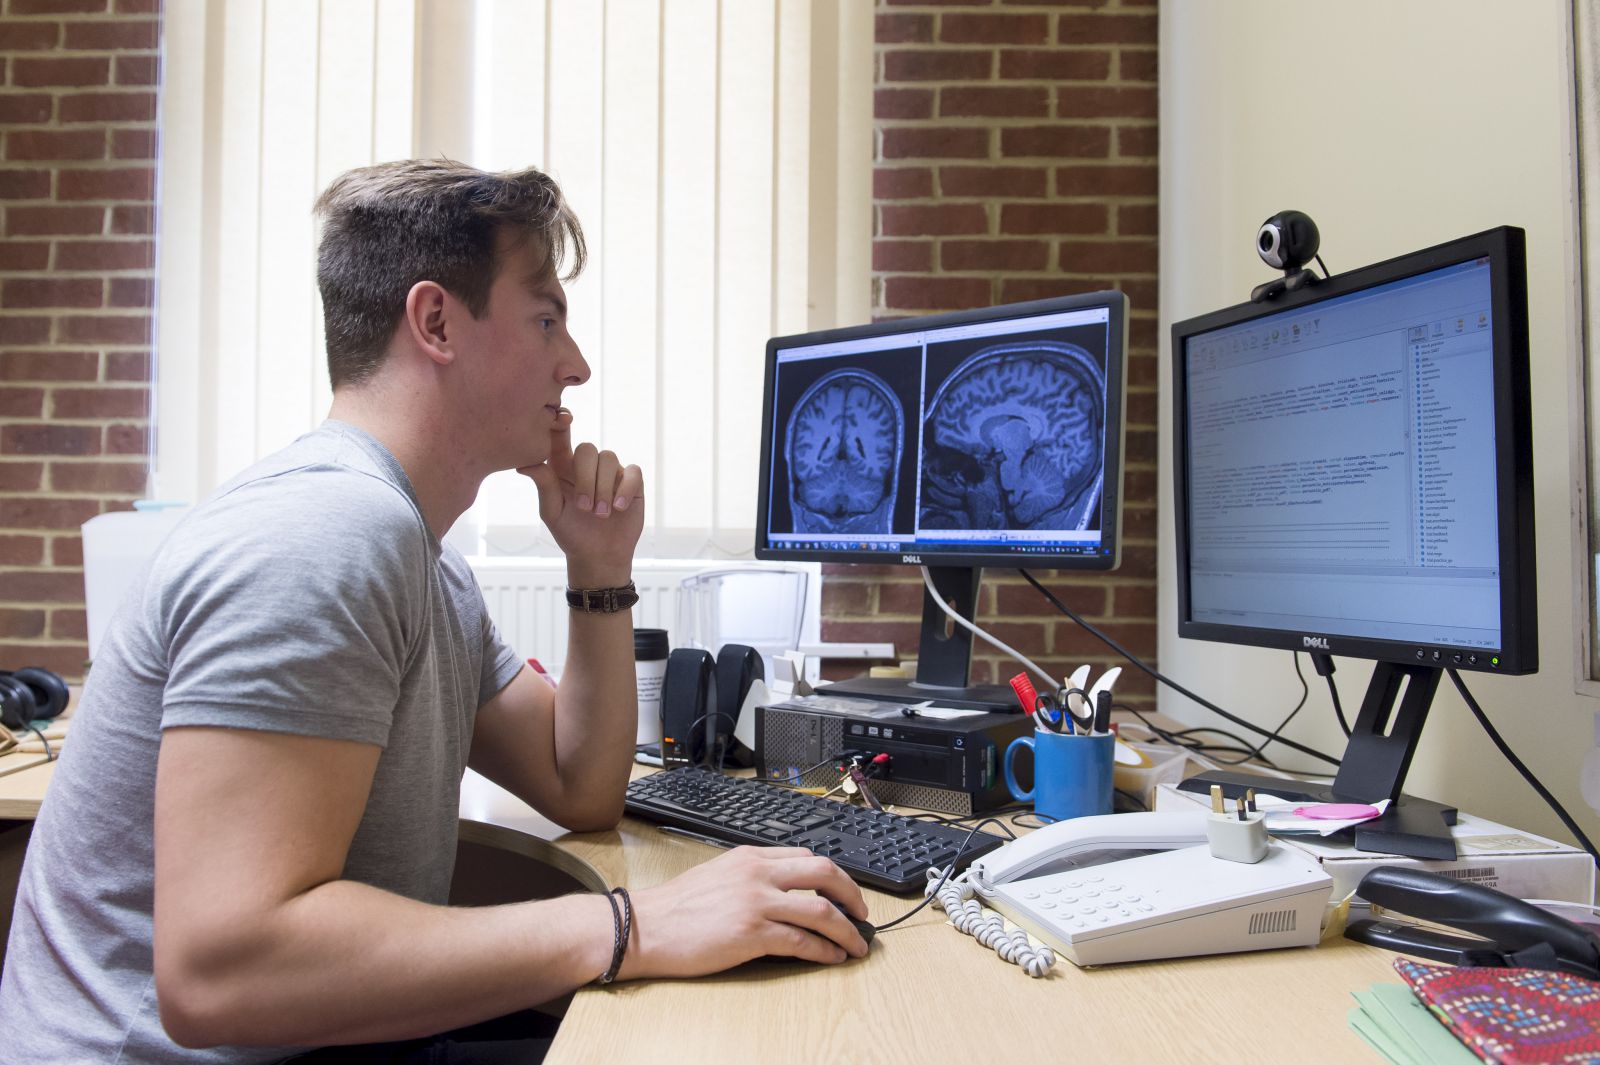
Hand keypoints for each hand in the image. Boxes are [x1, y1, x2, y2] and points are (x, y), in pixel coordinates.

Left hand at [518, 410, 643, 582]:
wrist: (598, 555)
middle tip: (584, 507)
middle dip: (586, 478)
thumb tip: (524, 465)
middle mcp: (587, 465)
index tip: (563, 418)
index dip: (560, 423)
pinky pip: (632, 472)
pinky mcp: (632, 482)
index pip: (560, 438)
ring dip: (603, 488)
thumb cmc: (571, 533)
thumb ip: (544, 486)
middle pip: (588, 449)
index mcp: (563, 467)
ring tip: (600, 513)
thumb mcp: (552, 513)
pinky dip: (624, 490)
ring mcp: (611, 472)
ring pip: (609, 459)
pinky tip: (618, 508)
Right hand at [618, 847, 870, 978]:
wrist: (645, 926)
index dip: (832, 876)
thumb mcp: (717, 875)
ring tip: (857, 944)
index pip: (805, 858)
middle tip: (863, 913)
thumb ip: (750, 876)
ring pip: (821, 910)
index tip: (843, 892)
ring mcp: (757, 903)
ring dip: (847, 930)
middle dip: (852, 894)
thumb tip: (780, 891)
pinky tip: (832, 958)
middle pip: (824, 874)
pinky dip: (824, 951)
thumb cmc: (674, 907)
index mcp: (750, 857)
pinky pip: (802, 942)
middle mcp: (758, 873)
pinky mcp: (752, 934)